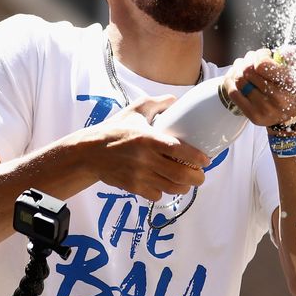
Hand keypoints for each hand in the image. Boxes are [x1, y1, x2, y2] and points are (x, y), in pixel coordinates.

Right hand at [88, 97, 210, 200]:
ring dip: (183, 188)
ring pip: (170, 188)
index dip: (197, 158)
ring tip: (187, 182)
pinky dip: (163, 192)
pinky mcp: (132, 187)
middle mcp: (145, 159)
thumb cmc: (114, 129)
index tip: (206, 160)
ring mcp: (138, 175)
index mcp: (148, 138)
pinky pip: (155, 195)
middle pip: (179, 175)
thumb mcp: (135, 110)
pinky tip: (165, 185)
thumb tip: (176, 100)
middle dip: (196, 178)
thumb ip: (157, 104)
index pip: (179, 150)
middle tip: (201, 175)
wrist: (89, 152)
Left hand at [223, 44, 295, 126]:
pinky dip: (230, 81)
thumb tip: (290, 53)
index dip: (259, 55)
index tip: (263, 54)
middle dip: (247, 60)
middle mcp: (279, 98)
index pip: (261, 65)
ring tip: (242, 66)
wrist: (292, 115)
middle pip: (248, 71)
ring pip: (239, 80)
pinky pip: (233, 93)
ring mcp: (266, 109)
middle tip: (250, 59)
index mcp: (291, 84)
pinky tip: (235, 77)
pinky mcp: (254, 117)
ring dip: (238, 69)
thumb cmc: (293, 85)